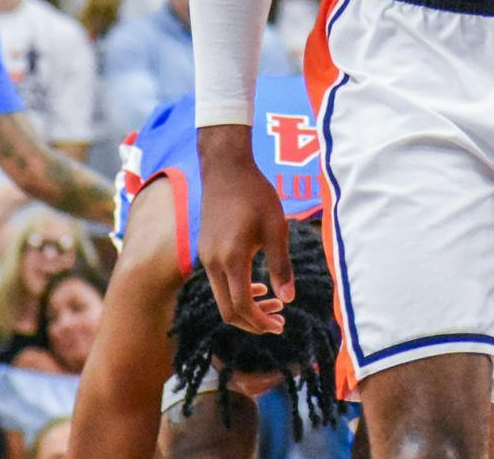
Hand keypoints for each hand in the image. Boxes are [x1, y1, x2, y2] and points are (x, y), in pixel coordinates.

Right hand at [196, 125, 293, 333]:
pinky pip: (218, 282)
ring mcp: (205, 257)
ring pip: (222, 297)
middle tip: (279, 324)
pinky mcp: (205, 250)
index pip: (242, 305)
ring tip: (276, 305)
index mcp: (231, 258)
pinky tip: (257, 286)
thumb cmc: (256, 195)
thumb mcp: (276, 228)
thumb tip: (288, 299)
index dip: (260, 321)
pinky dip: (237, 291)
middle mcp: (212, 262)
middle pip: (228, 310)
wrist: (226, 168)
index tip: (280, 326)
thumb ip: (281, 265)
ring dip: (247, 307)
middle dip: (253, 322)